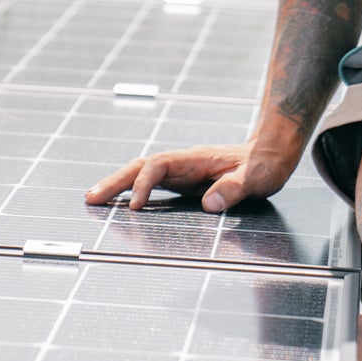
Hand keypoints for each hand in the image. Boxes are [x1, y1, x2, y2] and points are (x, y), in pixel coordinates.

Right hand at [83, 141, 293, 212]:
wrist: (270, 153)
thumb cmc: (264, 165)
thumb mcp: (257, 178)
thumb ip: (235, 189)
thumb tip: (209, 205)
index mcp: (196, 159)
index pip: (160, 165)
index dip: (144, 183)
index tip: (135, 206)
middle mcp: (183, 162)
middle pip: (141, 166)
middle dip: (116, 181)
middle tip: (91, 198)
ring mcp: (181, 170)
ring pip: (142, 172)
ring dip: (118, 184)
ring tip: (93, 199)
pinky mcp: (183, 180)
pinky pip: (151, 183)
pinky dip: (132, 190)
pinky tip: (120, 203)